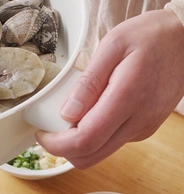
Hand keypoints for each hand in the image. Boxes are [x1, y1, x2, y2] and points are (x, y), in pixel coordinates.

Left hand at [37, 8, 183, 167]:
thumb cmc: (151, 36)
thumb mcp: (114, 44)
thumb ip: (89, 81)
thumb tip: (67, 113)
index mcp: (127, 98)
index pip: (85, 140)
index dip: (56, 144)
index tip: (41, 132)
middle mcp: (138, 121)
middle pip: (90, 156)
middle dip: (62, 150)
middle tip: (48, 129)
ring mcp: (144, 128)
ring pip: (101, 153)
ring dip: (78, 143)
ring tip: (70, 115)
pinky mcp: (146, 128)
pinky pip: (113, 142)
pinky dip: (96, 135)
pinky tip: (92, 112)